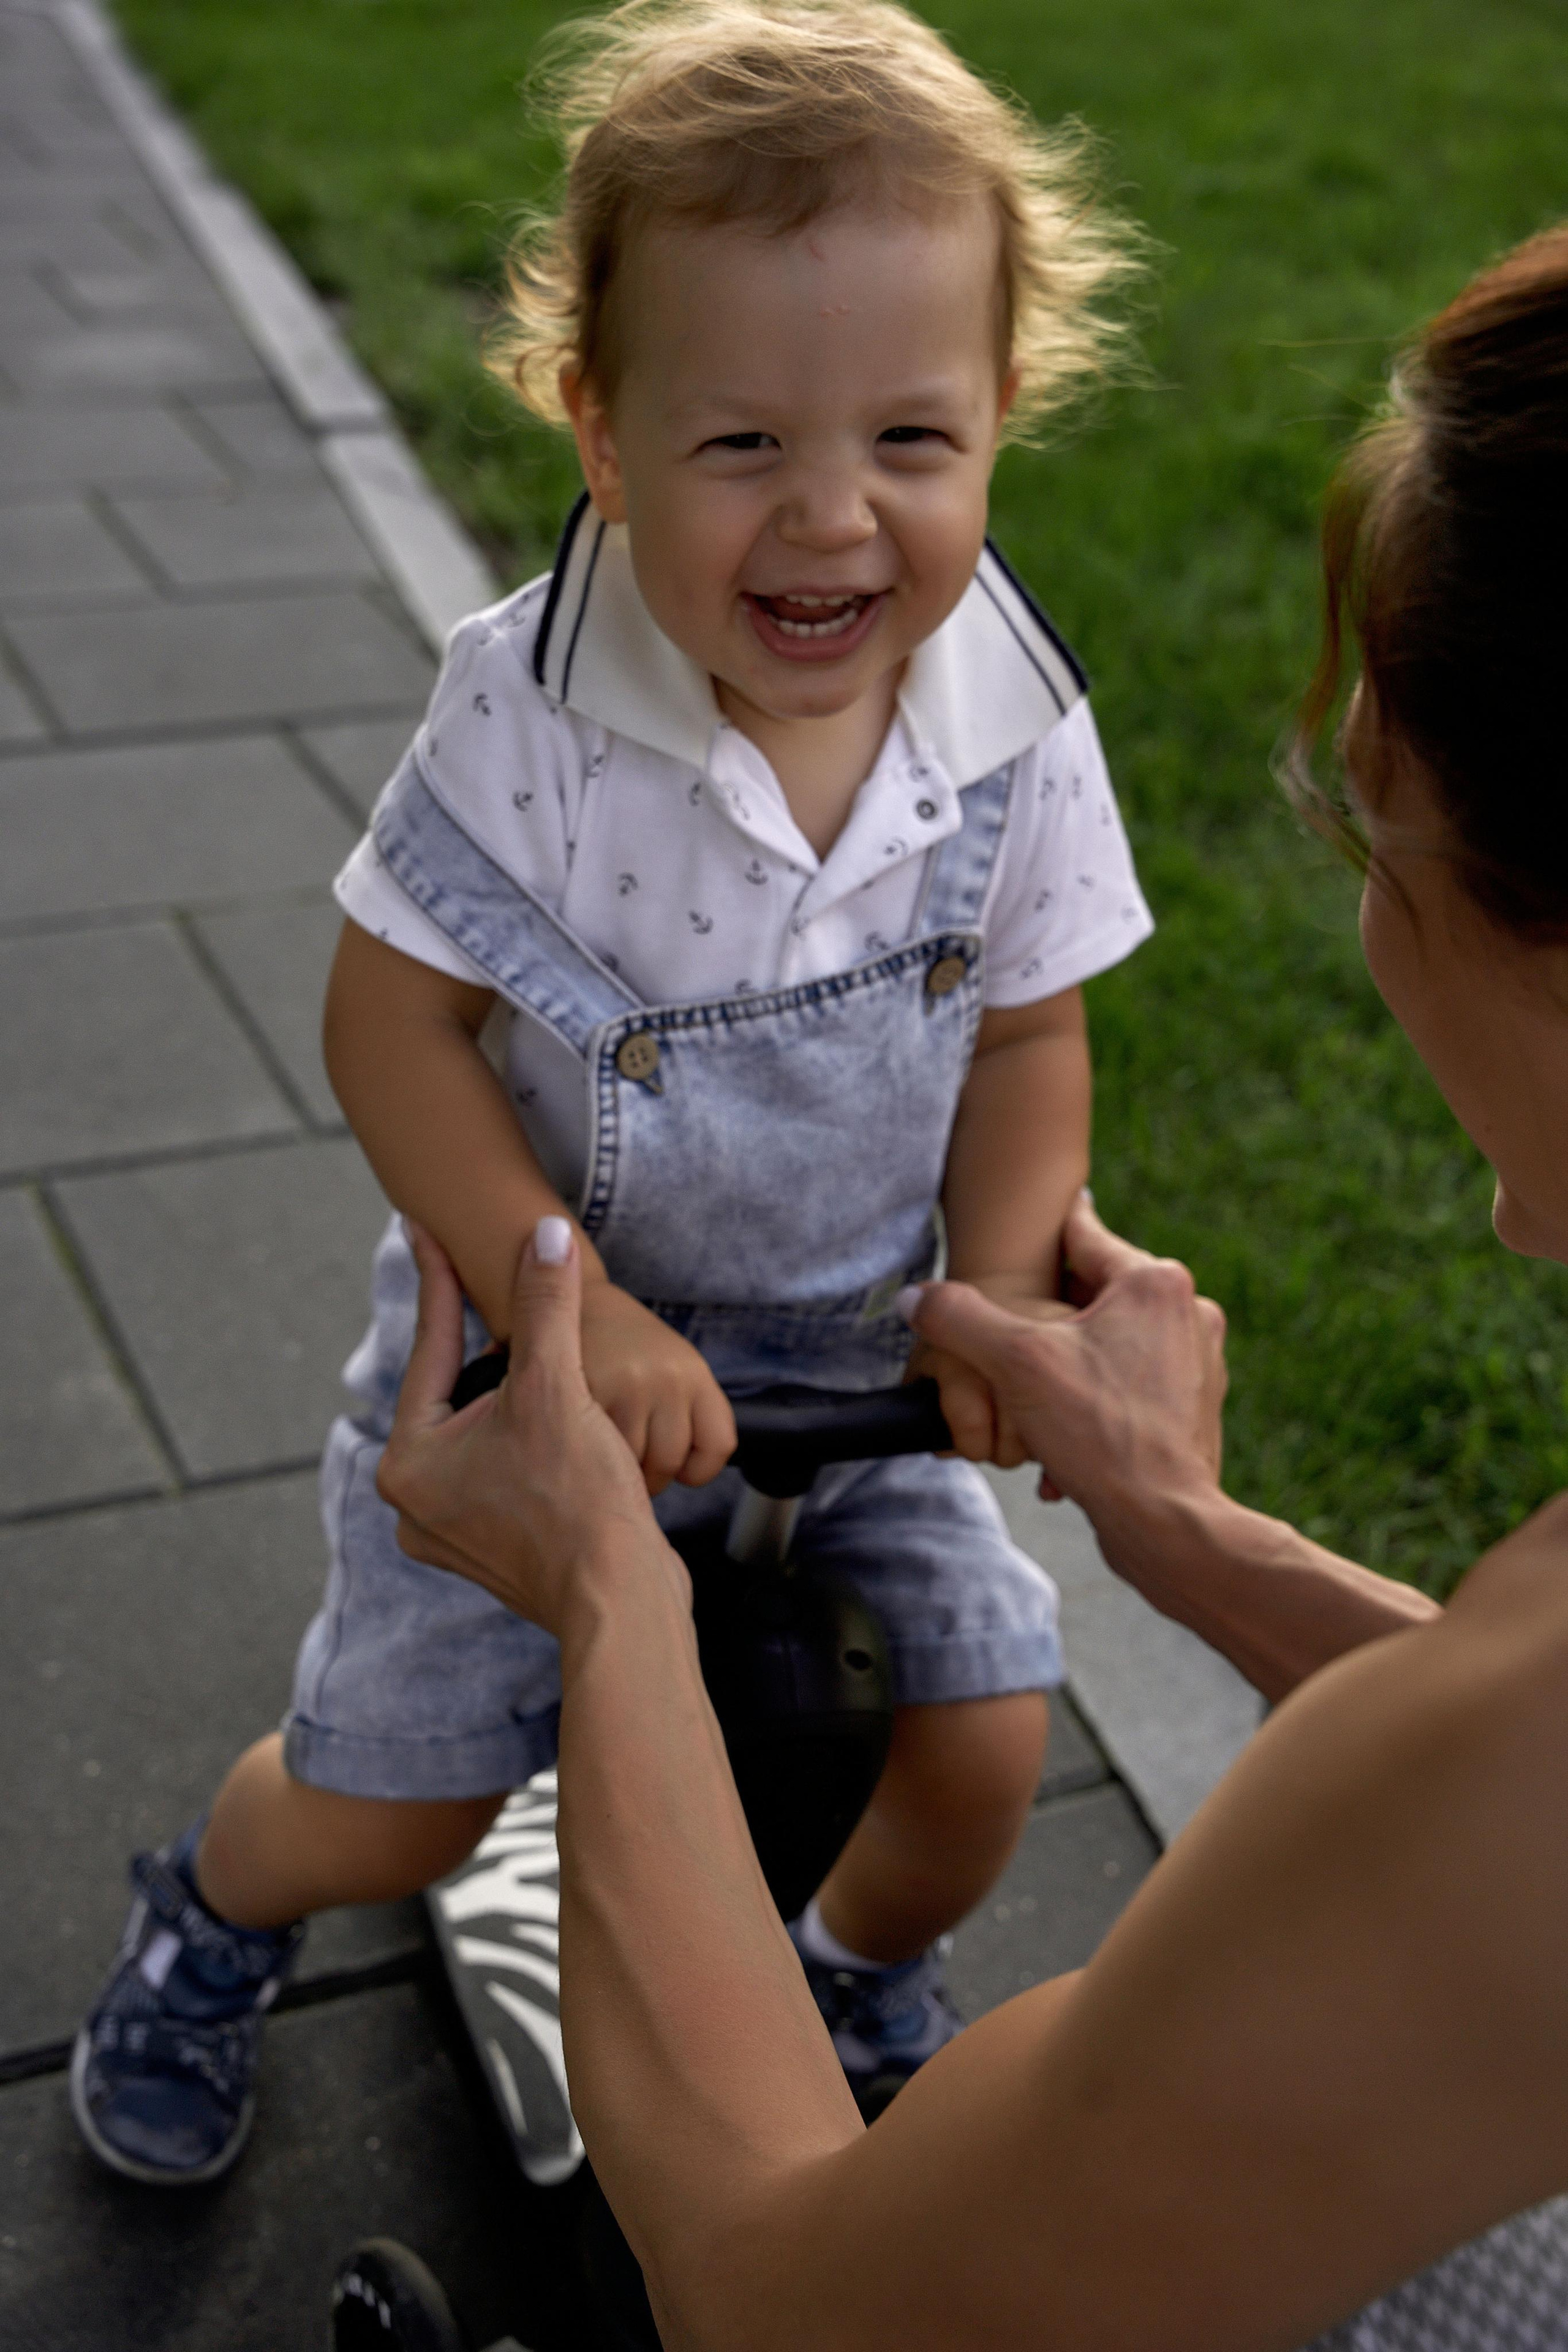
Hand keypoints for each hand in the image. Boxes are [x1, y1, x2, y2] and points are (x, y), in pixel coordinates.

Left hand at [377, 1222, 684, 1638]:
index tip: (422, 1229)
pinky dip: (529, 1439)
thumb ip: (547, 1308)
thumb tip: (546, 1235)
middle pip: (454, 1395)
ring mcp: (455, 1531)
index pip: (429, 1351)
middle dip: (477, 1345)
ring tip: (526, 1351)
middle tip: (469, 1280)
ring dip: (510, 1396)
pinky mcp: (498, 1548)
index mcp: (410, 1463)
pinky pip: (506, 1469)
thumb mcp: (557, 1388)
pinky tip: (557, 1420)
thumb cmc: (580, 1502)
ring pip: (483, 1434)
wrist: (622, 1603)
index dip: (437, 1283)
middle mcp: (419, 1503)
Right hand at [579, 1280, 736, 1494]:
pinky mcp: (589, 1390)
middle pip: (669, 1462)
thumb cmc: (625, 1347)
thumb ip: (687, 1414)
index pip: (719, 1446)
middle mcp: (669, 1379)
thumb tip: (686, 1475)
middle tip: (630, 1460)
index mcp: (696, 1375)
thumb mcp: (672, 1367)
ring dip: (616, 1468)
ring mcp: (629, 1385)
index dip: (698, 1469)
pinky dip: (589, 1453)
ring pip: (631, 1464)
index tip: (677, 1468)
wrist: (575, 1300)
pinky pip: (596, 1450)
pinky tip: (582, 1434)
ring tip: (603, 1446)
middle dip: (650, 1475)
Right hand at [904, 1192, 1227, 1522]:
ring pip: (1110, 1345)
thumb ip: (958, 1319)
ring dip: (1068, 1369)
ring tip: (1034, 1404)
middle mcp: (1188, 1312)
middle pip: (1093, 1295)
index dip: (1038, 1235)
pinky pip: (1131, 1387)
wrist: (1166, 1523)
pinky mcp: (1196, 1407)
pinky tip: (1065, 1440)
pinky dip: (1096, 1405)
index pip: (1081, 1236)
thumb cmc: (1102, 1435)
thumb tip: (912, 1299)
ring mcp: (1199, 1361)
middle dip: (1048, 1323)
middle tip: (1011, 1344)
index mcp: (1155, 1283)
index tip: (1023, 1225)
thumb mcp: (1013, 1364)